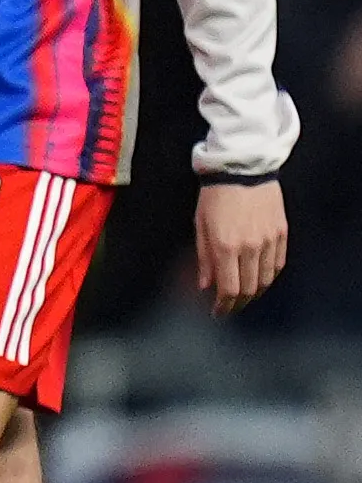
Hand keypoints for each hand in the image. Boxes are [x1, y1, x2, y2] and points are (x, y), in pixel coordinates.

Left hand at [193, 179, 287, 312]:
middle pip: (249, 289)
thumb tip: (204, 286)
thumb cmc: (214, 196)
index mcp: (225, 246)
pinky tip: (260, 279)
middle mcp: (249, 246)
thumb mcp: (200, 226)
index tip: (217, 312)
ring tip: (243, 296)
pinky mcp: (281, 233)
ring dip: (255, 292)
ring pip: (266, 279)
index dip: (223, 306)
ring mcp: (268, 240)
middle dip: (238, 304)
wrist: (242, 170)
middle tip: (229, 308)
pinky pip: (278, 264)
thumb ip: (203, 258)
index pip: (228, 289)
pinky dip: (269, 276)